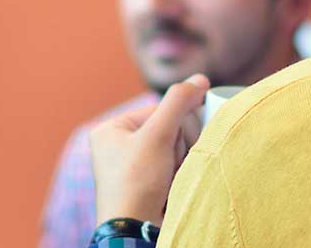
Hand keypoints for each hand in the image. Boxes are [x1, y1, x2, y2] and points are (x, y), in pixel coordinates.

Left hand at [91, 74, 208, 222]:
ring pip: (174, 152)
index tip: (179, 141)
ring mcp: (132, 168)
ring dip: (180, 163)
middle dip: (178, 147)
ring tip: (170, 179)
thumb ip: (178, 103)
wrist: (133, 229)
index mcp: (111, 130)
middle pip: (168, 131)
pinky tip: (172, 186)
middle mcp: (118, 147)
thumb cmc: (135, 183)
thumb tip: (199, 80)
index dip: (177, 124)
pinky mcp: (146, 186)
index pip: (158, 110)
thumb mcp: (157, 136)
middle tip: (171, 163)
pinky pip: (172, 170)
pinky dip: (178, 176)